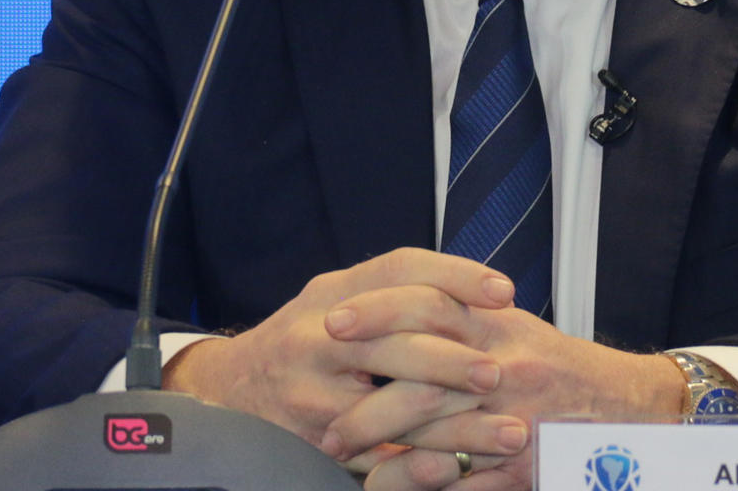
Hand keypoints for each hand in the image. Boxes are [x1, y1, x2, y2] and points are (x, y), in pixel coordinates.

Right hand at [161, 247, 515, 449]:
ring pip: (396, 408)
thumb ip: (391, 292)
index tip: (505, 292)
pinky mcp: (319, 443)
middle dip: (457, 359)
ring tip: (507, 431)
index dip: (457, 276)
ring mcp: (315, 394)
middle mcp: (319, 336)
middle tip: (501, 373)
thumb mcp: (336, 299)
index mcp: (333, 293)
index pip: (400, 270)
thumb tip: (474, 285)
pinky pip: (382, 457)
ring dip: (459, 424)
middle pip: (398, 339)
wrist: (230, 391)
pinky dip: (427, 464)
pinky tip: (463, 467)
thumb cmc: (303, 341)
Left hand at [324, 302, 687, 490]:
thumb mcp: (508, 326)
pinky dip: (414, 483)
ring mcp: (512, 420)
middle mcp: (504, 369)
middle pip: (422, 377)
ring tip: (337, 448)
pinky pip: (458, 480)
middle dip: (367, 395)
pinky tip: (379, 483)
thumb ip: (459, 311)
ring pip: (433, 434)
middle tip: (322, 409)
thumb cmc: (554, 364)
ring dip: (380, 445)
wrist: (622, 407)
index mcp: (497, 326)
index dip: (377, 311)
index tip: (333, 321)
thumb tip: (396, 298)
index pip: (429, 303)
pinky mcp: (520, 467)